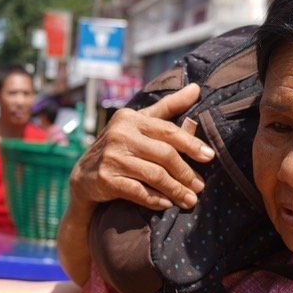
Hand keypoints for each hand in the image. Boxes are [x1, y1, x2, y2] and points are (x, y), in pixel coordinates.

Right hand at [69, 83, 213, 211]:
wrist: (83, 177)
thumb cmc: (120, 147)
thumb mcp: (139, 124)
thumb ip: (168, 108)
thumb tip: (196, 88)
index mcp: (130, 118)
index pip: (167, 131)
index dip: (191, 144)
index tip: (209, 156)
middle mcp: (119, 135)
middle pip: (164, 154)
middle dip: (186, 172)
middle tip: (200, 186)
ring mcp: (111, 157)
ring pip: (154, 175)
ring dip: (176, 190)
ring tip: (190, 200)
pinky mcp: (106, 179)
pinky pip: (138, 191)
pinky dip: (155, 199)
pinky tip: (167, 204)